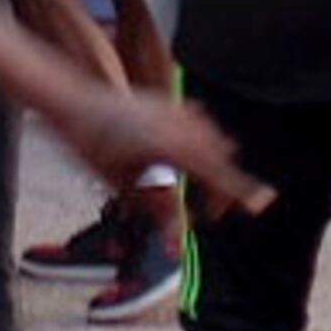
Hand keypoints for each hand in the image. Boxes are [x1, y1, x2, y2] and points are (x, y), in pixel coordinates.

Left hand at [64, 88, 268, 218]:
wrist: (70, 100)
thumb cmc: (90, 143)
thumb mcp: (122, 183)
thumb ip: (155, 204)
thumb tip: (175, 230)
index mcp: (172, 149)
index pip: (218, 176)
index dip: (240, 193)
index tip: (260, 205)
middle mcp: (178, 127)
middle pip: (220, 159)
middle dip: (221, 186)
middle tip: (211, 210)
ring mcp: (172, 110)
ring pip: (212, 137)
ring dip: (213, 162)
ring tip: (202, 183)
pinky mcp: (162, 101)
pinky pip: (196, 119)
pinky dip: (200, 137)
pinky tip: (192, 147)